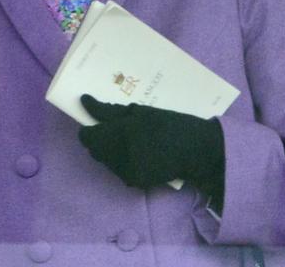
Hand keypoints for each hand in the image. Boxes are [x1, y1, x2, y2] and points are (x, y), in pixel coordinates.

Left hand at [78, 94, 224, 201]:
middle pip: (93, 149)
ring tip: (125, 139)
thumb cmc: (173, 124)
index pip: (89, 135)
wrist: (198, 151)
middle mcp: (123, 154)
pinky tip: (135, 151)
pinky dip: (120, 160)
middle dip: (97, 138)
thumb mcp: (144, 111)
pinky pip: (117, 169)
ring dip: (107, 149)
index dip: (88, 127)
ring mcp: (128, 171)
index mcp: (124, 130)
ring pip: (104, 160)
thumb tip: (87, 103)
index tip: (92, 118)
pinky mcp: (134, 181)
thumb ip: (112, 110)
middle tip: (109, 127)